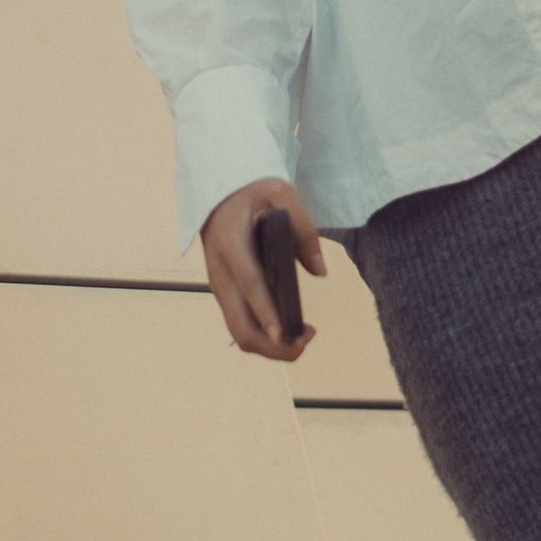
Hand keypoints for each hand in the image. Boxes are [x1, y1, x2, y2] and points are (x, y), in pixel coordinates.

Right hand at [200, 175, 325, 362]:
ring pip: (239, 333)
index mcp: (231, 244)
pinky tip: (290, 330)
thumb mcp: (282, 195)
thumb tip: (320, 271)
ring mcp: (220, 288)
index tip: (284, 335)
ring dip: (270, 346)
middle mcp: (221, 273)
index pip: (250, 284)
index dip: (266, 312)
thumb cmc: (254, 194)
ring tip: (305, 336)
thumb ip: (304, 230)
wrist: (220, 195)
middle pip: (239, 325)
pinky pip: (241, 325)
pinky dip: (264, 337)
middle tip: (307, 339)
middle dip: (273, 345)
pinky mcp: (226, 295)